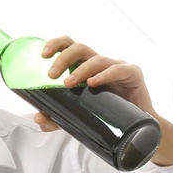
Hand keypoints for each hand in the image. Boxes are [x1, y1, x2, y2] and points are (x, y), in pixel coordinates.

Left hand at [35, 35, 155, 122]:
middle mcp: (100, 63)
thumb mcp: (75, 117)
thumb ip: (56, 117)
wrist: (133, 128)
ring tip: (68, 83)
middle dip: (63, 58)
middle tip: (51, 74)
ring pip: (97, 59)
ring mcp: (116, 66)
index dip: (56, 45)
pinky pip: (118, 69)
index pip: (69, 46)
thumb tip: (38, 117)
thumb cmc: (105, 114)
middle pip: (80, 48)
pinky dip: (104, 75)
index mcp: (85, 66)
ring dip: (80, 70)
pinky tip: (93, 83)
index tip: (42, 55)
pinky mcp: (132, 74)